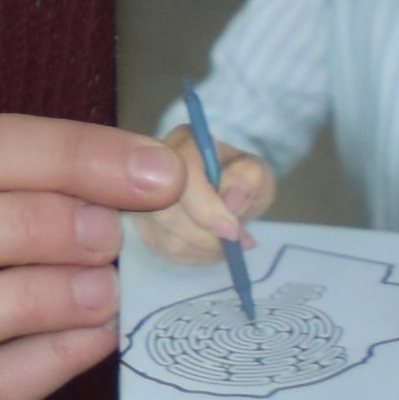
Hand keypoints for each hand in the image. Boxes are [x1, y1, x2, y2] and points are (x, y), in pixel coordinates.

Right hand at [0, 115, 174, 399]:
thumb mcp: (30, 254)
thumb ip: (88, 204)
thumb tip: (188, 174)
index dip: (65, 154)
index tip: (155, 175)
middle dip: (27, 222)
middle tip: (112, 238)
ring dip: (28, 296)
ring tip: (105, 293)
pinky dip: (37, 363)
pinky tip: (93, 343)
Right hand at [131, 127, 271, 266]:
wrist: (226, 195)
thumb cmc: (240, 180)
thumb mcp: (257, 173)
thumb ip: (249, 178)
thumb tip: (231, 200)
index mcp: (184, 143)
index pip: (180, 176)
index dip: (205, 208)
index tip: (232, 231)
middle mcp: (151, 166)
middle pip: (165, 211)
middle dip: (205, 235)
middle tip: (234, 242)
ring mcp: (141, 197)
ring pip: (164, 236)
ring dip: (203, 248)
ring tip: (228, 245)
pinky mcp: (142, 225)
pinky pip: (164, 250)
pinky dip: (194, 256)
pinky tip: (211, 248)